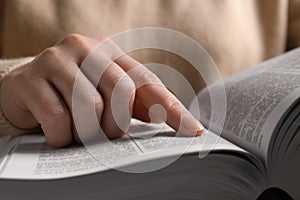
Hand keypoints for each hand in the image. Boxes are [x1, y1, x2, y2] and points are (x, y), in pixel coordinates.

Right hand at [0, 34, 203, 146]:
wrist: (25, 88)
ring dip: (87, 132)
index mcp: (110, 54)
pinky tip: (58, 133)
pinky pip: (58, 119)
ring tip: (78, 132)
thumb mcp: (106, 95)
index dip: (171, 108)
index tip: (192, 130)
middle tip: (105, 132)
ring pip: (89, 107)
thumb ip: (134, 104)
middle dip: (116, 123)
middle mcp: (86, 49)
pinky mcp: (30, 79)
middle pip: (121, 92)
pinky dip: (62, 136)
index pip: (147, 83)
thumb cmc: (72, 95)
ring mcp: (56, 60)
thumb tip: (170, 122)